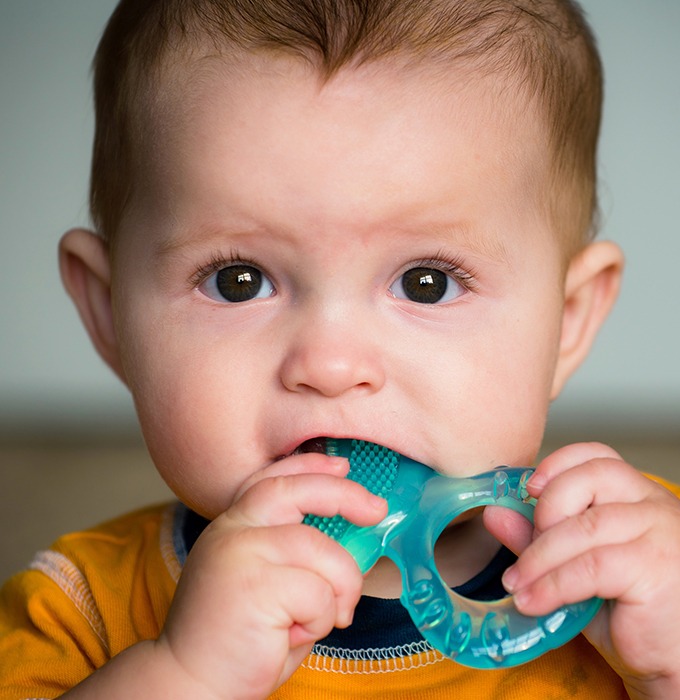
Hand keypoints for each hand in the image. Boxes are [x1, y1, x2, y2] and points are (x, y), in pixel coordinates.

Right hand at [158, 454, 386, 699]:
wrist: (191, 686)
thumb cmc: (239, 640)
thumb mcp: (266, 582)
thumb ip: (295, 555)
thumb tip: (351, 536)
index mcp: (233, 526)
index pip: (272, 479)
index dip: (309, 466)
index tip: (342, 466)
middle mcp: (232, 531)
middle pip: (297, 491)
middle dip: (344, 495)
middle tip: (376, 511)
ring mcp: (240, 554)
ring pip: (322, 550)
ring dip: (338, 588)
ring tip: (319, 619)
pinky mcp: (254, 586)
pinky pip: (319, 593)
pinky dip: (321, 619)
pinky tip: (292, 636)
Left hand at [485, 443, 679, 698]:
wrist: (672, 660)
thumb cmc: (631, 612)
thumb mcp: (577, 567)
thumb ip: (539, 537)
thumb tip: (495, 513)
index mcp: (638, 496)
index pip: (598, 456)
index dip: (558, 464)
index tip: (527, 488)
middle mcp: (654, 506)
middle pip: (591, 478)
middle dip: (546, 509)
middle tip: (525, 549)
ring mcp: (659, 534)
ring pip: (585, 526)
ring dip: (539, 556)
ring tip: (517, 583)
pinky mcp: (655, 569)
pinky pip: (591, 566)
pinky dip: (553, 584)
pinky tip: (533, 601)